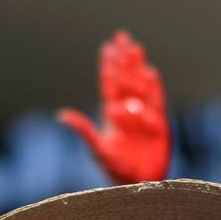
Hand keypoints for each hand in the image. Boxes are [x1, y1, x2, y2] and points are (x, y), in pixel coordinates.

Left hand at [57, 31, 170, 183]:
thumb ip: (84, 130)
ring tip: (137, 47)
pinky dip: (153, 87)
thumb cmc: (116, 168)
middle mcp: (127, 111)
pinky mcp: (158, 123)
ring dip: (138, 66)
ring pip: (140, 85)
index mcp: (111, 114)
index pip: (109, 84)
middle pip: (126, 78)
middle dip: (124, 59)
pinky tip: (150, 72)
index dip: (109, 66)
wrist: (139, 183)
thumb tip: (61, 115)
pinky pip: (155, 101)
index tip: (107, 47)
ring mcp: (143, 115)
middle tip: (123, 37)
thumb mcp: (98, 149)